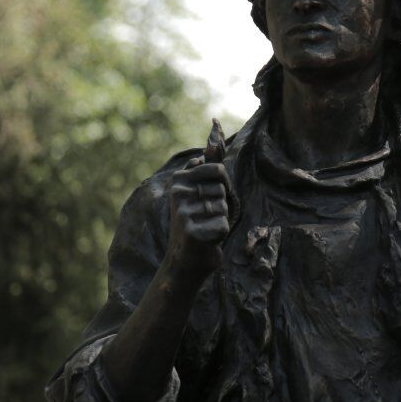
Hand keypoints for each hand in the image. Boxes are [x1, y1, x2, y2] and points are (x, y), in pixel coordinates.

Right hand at [166, 156, 234, 274]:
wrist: (185, 260)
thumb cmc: (197, 221)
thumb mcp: (199, 191)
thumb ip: (207, 168)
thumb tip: (213, 141)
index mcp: (179, 179)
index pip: (218, 169)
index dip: (223, 185)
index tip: (210, 196)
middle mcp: (177, 193)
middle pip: (222, 189)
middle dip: (221, 204)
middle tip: (205, 216)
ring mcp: (183, 213)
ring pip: (223, 207)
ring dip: (220, 219)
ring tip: (205, 226)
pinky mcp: (192, 232)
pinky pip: (223, 225)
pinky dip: (220, 234)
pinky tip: (206, 239)